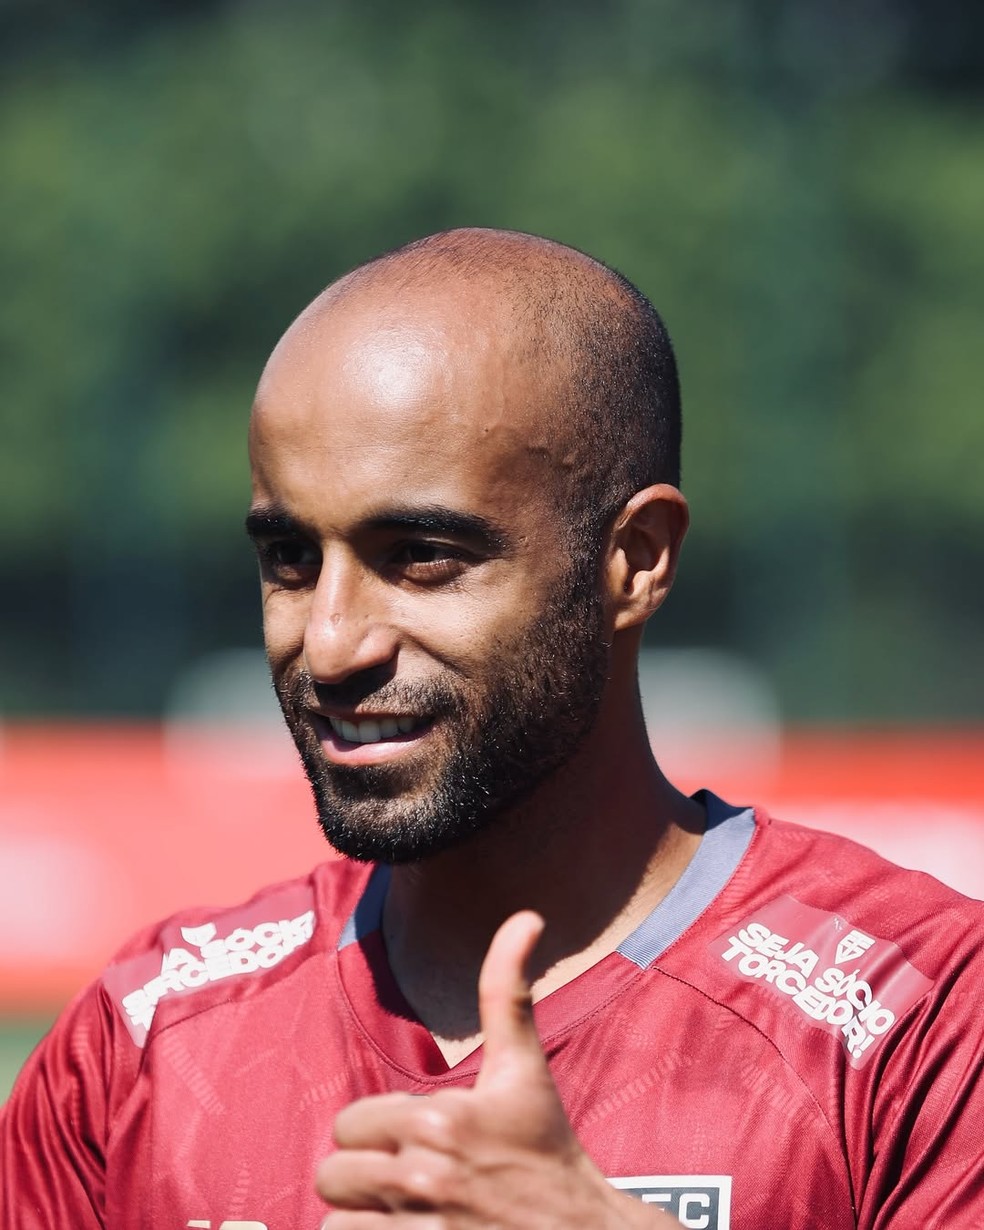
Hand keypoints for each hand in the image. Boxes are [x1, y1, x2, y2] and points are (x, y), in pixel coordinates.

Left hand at [316, 911, 677, 1227]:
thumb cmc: (547, 1149)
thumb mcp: (525, 1068)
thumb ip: (507, 989)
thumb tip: (526, 915)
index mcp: (438, 1119)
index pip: (348, 1124)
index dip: (375, 1131)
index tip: (411, 1140)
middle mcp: (423, 1176)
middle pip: (331, 1174)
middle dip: (361, 1177)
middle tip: (402, 1181)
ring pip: (334, 1224)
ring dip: (361, 1221)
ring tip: (401, 1215)